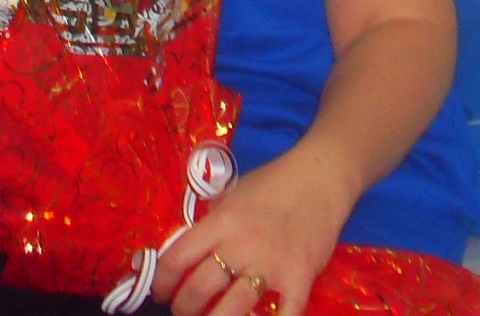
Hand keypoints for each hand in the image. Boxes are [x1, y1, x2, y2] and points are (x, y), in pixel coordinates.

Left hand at [152, 152, 352, 315]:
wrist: (319, 178)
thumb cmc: (272, 183)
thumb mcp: (231, 195)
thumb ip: (211, 223)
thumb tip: (186, 249)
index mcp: (220, 223)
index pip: (177, 257)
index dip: (162, 281)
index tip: (160, 292)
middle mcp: (240, 246)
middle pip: (199, 288)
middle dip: (184, 308)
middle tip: (182, 312)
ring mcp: (270, 265)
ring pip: (233, 309)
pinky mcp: (299, 279)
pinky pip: (285, 315)